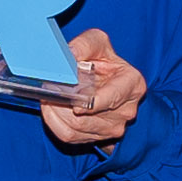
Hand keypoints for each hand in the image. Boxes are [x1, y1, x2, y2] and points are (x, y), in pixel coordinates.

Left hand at [35, 27, 146, 151]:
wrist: (105, 79)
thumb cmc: (104, 60)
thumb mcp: (98, 43)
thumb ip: (85, 44)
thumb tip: (70, 54)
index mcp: (133, 85)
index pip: (112, 99)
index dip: (91, 103)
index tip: (75, 104)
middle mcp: (126, 110)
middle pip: (88, 117)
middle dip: (63, 104)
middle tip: (49, 92)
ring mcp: (113, 127)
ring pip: (75, 129)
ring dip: (56, 113)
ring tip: (49, 97)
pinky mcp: (98, 138)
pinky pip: (69, 137)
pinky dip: (54, 123)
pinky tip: (51, 109)